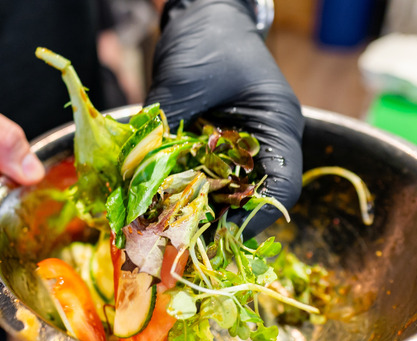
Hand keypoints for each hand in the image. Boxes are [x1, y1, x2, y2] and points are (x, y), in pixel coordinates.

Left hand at [146, 0, 303, 237]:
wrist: (204, 12)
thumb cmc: (210, 37)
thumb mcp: (186, 80)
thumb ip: (165, 125)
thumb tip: (134, 171)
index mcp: (278, 125)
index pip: (282, 186)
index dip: (257, 217)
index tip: (224, 236)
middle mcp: (264, 140)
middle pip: (252, 196)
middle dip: (221, 222)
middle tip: (188, 242)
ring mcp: (241, 143)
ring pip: (227, 191)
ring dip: (200, 210)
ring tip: (172, 231)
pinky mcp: (216, 141)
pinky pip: (204, 176)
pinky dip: (185, 191)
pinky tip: (161, 205)